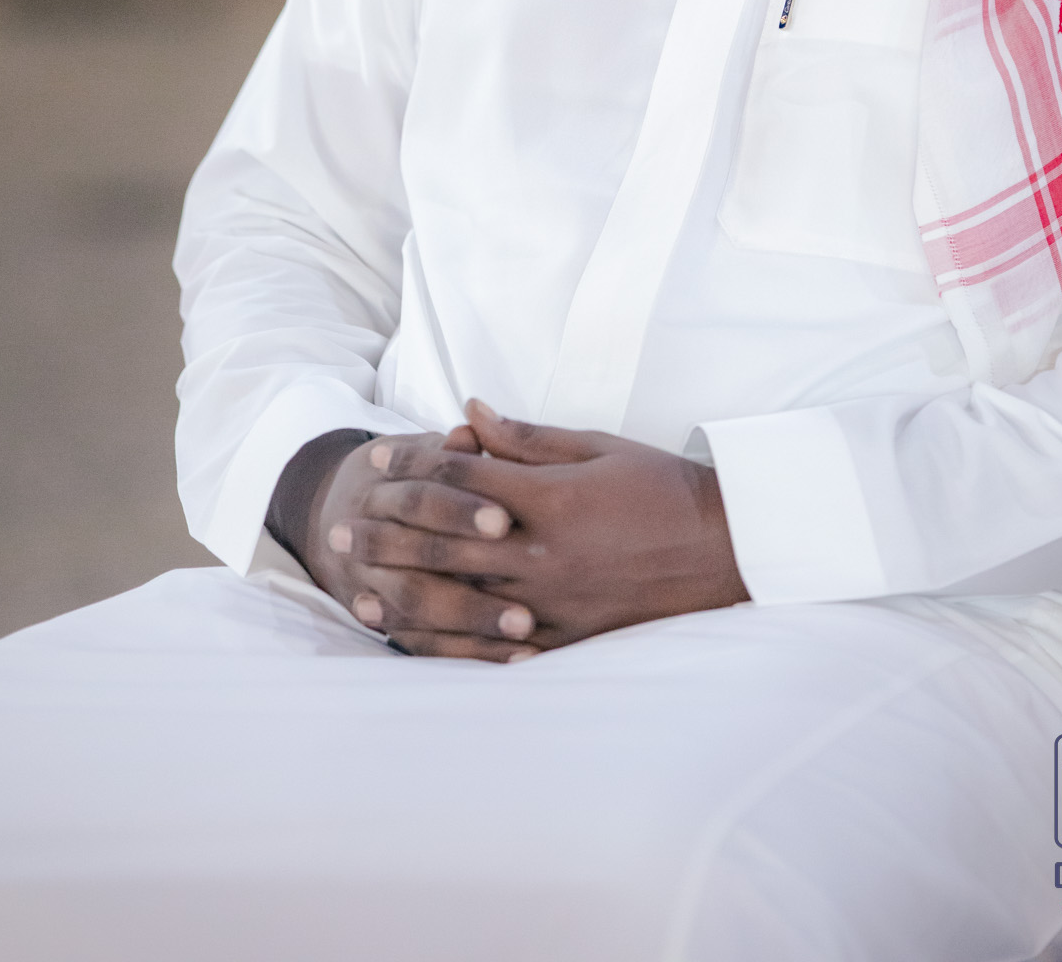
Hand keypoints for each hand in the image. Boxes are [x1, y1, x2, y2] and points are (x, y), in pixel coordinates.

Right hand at [301, 430, 538, 663]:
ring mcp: (372, 581)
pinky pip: (423, 642)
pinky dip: (467, 651)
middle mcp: (368, 532)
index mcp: (381, 481)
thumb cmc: (405, 475)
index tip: (506, 520)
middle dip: (466, 569)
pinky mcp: (388, 620)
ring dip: (471, 617)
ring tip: (526, 627)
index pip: (421, 492)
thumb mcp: (420, 452)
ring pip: (415, 602)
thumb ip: (451, 451)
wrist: (335, 517)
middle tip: (519, 571)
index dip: (459, 505)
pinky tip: (517, 657)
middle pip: (416, 551)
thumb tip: (470, 431)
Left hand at [329, 401, 748, 657]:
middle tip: (340, 529)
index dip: (413, 466)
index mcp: (550, 499)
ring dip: (401, 591)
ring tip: (354, 586)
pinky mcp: (564, 639)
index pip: (461, 480)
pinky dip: (445, 643)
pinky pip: (490, 647)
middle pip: (445, 541)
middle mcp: (543, 554)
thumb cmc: (660, 488)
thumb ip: (526, 437)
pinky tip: (411, 639)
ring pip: (457, 600)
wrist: (722, 550)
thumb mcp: (596, 446)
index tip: (376, 461)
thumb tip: (468, 414)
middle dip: (386, 532)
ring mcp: (552, 604)